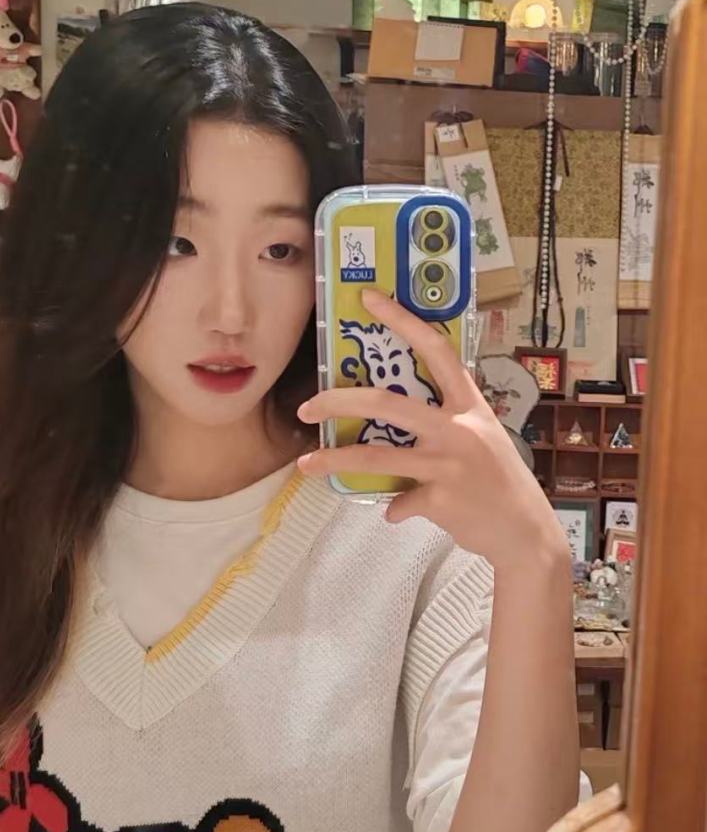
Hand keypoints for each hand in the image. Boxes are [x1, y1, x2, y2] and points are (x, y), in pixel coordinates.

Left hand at [296, 289, 568, 572]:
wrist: (525, 533)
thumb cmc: (499, 482)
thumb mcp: (482, 439)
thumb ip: (444, 425)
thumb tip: (398, 427)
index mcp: (469, 406)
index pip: (437, 350)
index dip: (402, 320)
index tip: (368, 298)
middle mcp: (459, 428)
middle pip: (386, 403)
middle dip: (337, 401)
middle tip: (306, 409)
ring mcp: (448, 464)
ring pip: (376, 457)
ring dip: (335, 461)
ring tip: (306, 466)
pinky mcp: (440, 499)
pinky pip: (400, 501)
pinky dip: (395, 508)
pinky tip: (397, 513)